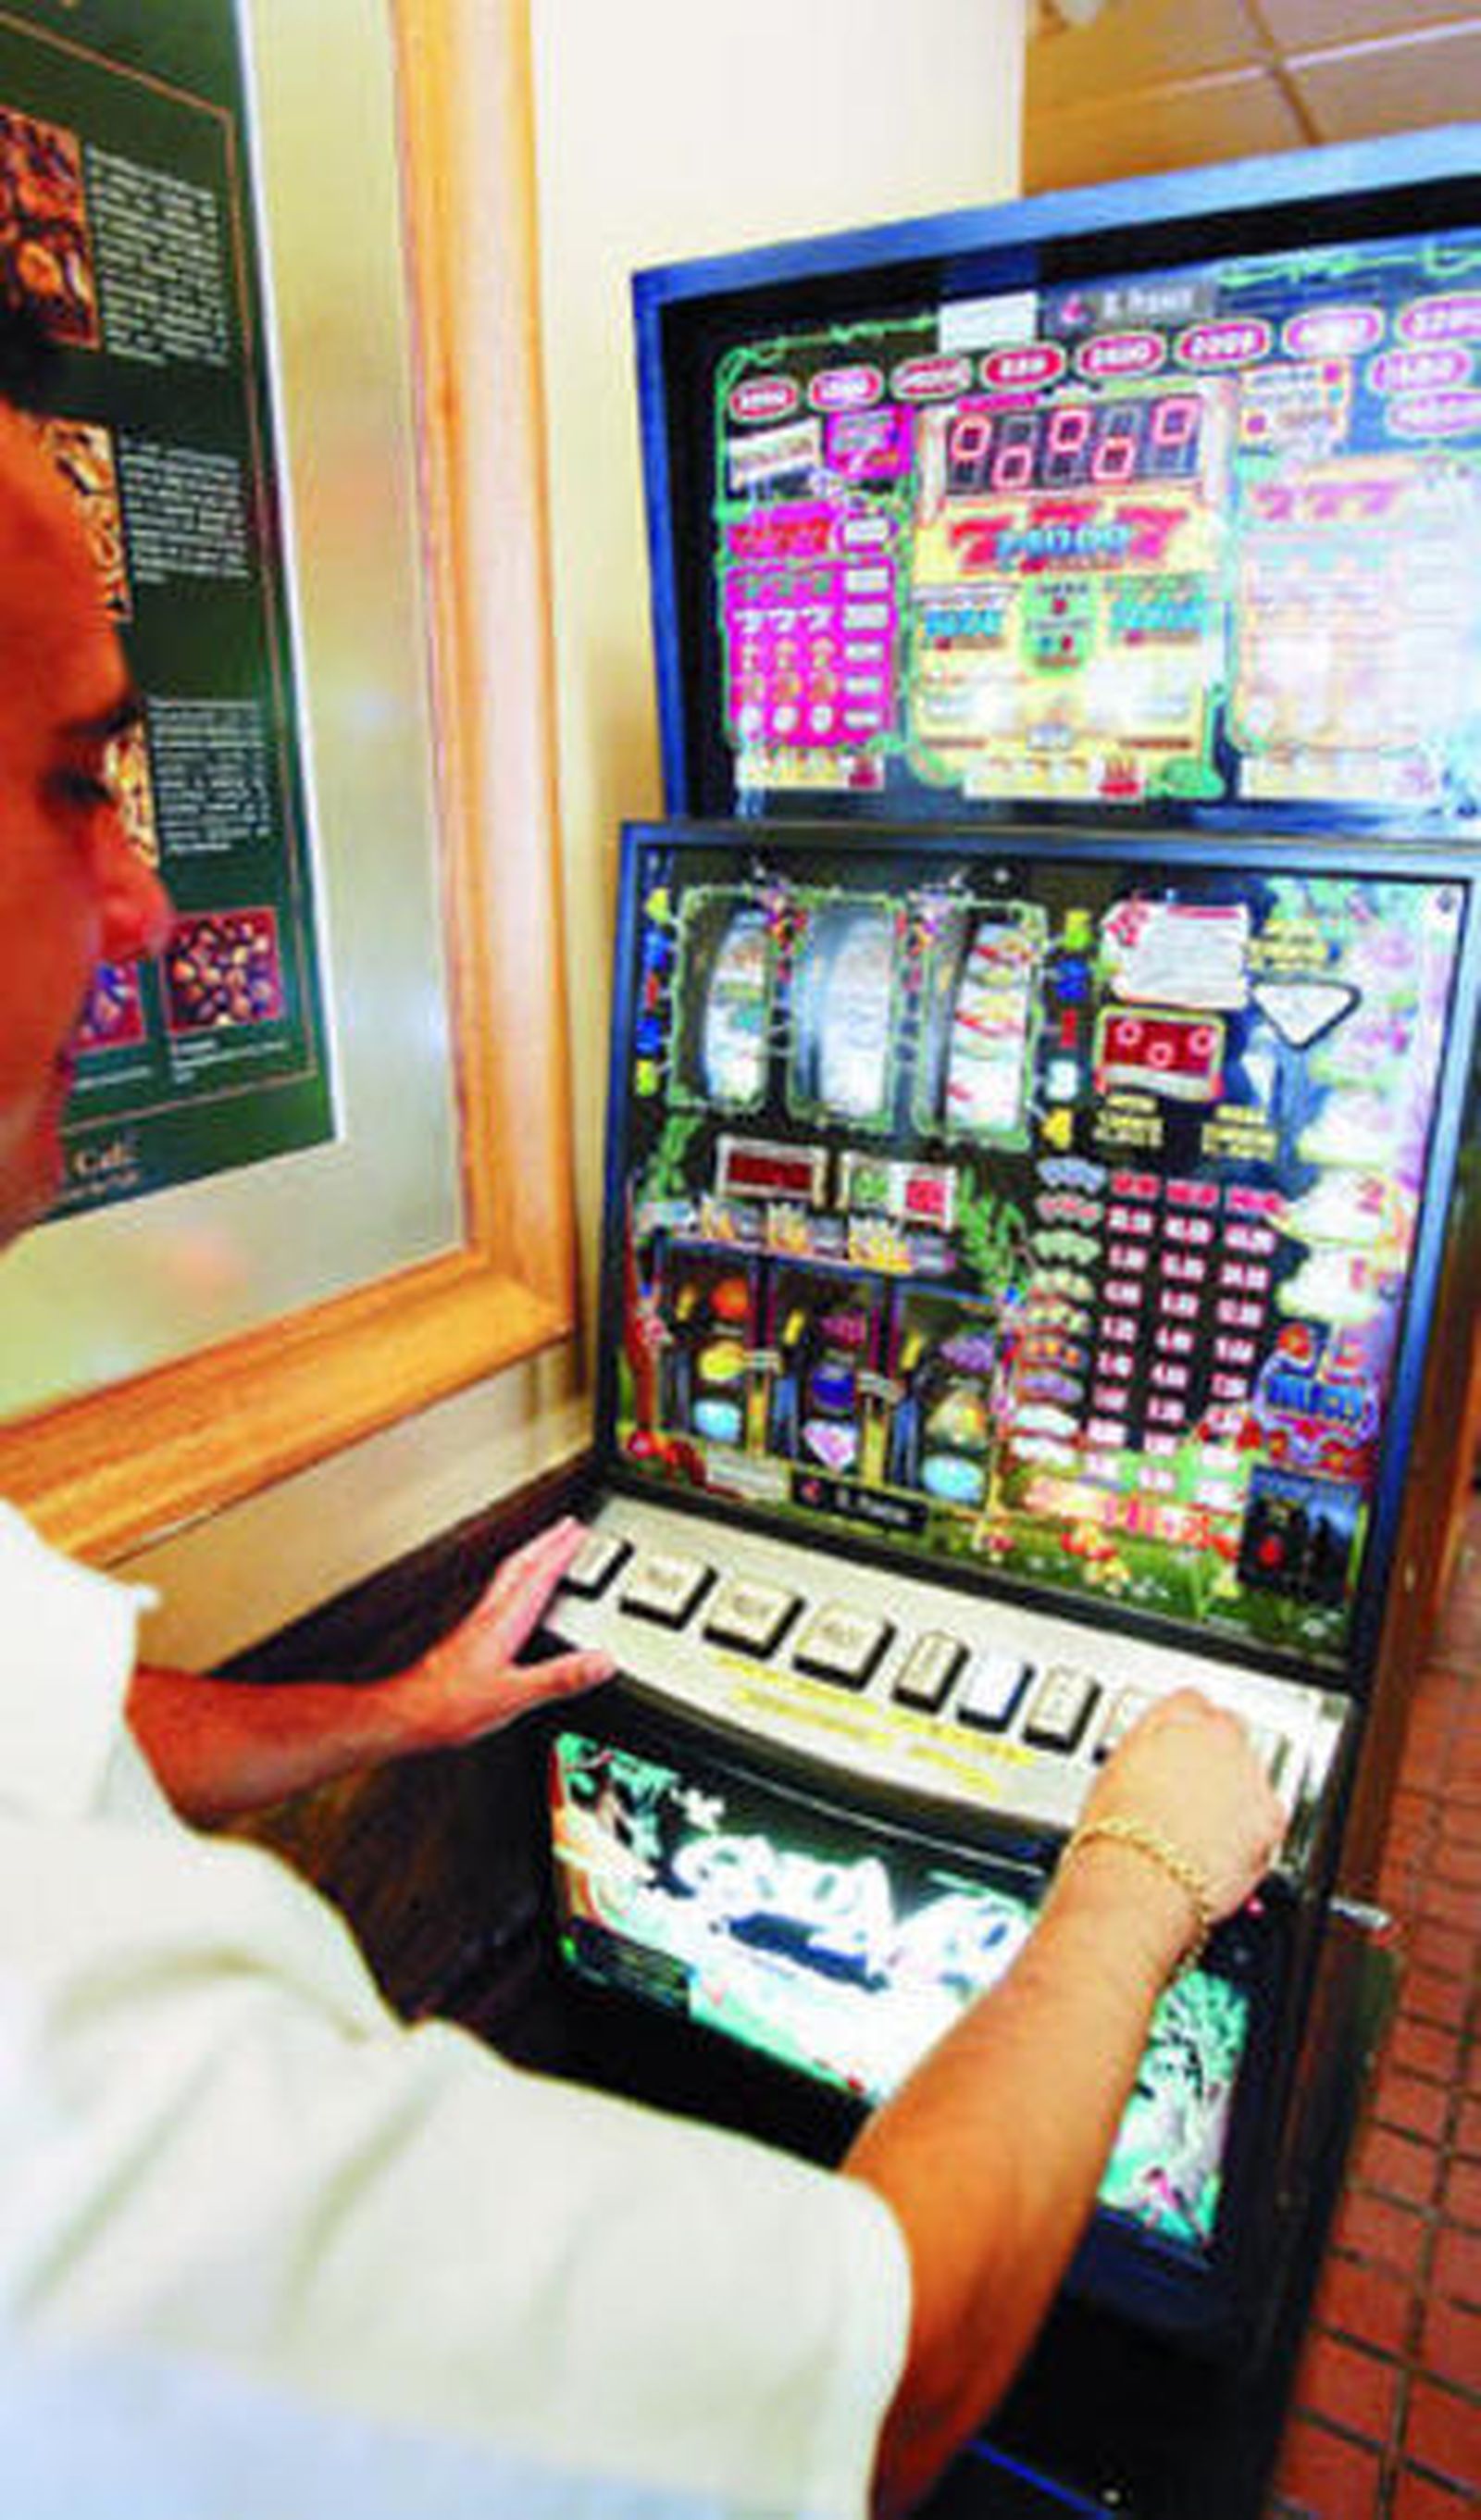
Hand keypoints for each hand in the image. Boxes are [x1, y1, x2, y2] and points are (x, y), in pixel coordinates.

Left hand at [396, 1517, 615, 1753]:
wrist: (407, 1713)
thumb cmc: (449, 1705)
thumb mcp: (515, 1695)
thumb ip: (561, 1677)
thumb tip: (602, 1661)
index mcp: (503, 1623)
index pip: (538, 1576)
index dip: (560, 1551)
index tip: (578, 1531)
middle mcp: (488, 1616)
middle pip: (520, 1565)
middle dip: (546, 1541)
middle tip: (565, 1524)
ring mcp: (474, 1624)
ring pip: (506, 1577)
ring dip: (529, 1556)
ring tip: (544, 1546)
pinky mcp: (465, 1638)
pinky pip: (496, 1595)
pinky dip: (512, 1581)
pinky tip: (511, 1595)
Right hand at [1077, 1688, 1286, 1924]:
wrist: (1137, 1883)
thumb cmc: (1115, 1834)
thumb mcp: (1115, 1769)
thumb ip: (1148, 1746)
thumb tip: (1158, 1750)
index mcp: (1177, 1719)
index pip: (1193, 1702)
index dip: (1184, 1728)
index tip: (1180, 1747)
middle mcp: (1220, 1738)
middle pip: (1229, 1735)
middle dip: (1215, 1760)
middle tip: (1189, 1794)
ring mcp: (1250, 1777)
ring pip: (1251, 1776)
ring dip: (1234, 1795)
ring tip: (1200, 1831)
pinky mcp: (1271, 1818)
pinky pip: (1267, 1816)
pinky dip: (1251, 1831)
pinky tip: (1221, 1850)